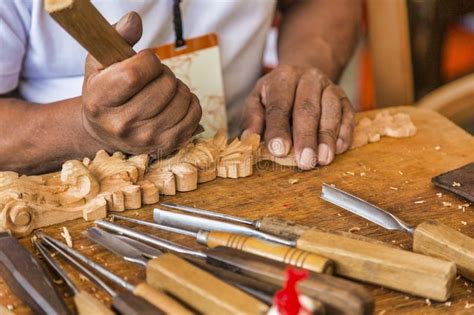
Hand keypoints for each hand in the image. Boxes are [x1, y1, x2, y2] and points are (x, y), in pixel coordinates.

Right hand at [81, 12, 200, 155]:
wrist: (106, 132)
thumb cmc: (105, 92)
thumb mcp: (100, 64)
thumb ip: (116, 37)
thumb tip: (134, 19)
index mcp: (99, 102)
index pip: (135, 74)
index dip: (148, 60)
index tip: (145, 61)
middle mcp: (121, 125)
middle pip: (164, 85)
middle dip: (164, 73)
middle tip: (154, 78)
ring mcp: (146, 138)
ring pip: (182, 98)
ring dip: (178, 87)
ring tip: (163, 90)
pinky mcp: (168, 145)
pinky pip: (194, 114)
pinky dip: (190, 102)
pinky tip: (175, 102)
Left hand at [241, 65, 353, 169]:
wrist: (303, 76)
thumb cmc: (276, 95)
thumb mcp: (257, 100)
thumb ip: (252, 119)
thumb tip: (248, 139)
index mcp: (282, 78)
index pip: (279, 105)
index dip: (278, 129)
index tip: (278, 150)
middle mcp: (308, 78)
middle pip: (307, 109)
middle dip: (306, 138)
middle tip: (304, 162)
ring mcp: (329, 87)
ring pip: (331, 111)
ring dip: (327, 138)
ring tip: (323, 160)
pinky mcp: (345, 98)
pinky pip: (348, 115)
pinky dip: (344, 133)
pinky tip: (338, 149)